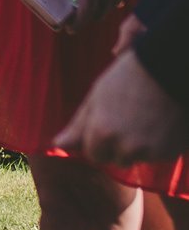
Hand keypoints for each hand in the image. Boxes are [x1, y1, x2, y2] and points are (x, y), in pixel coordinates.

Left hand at [56, 40, 188, 168]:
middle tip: (128, 119)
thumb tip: (58, 145)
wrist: (168, 69)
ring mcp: (150, 152)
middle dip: (119, 148)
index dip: (98, 140)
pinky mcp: (171, 153)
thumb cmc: (127, 78)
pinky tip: (162, 121)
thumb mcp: (96, 98)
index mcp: (101, 133)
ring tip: (146, 118)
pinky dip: (160, 144)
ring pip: (139, 158)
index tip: (107, 122)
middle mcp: (125, 148)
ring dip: (140, 147)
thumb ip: (78, 126)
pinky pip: (160, 155)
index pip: (94, 155)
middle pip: (117, 161)